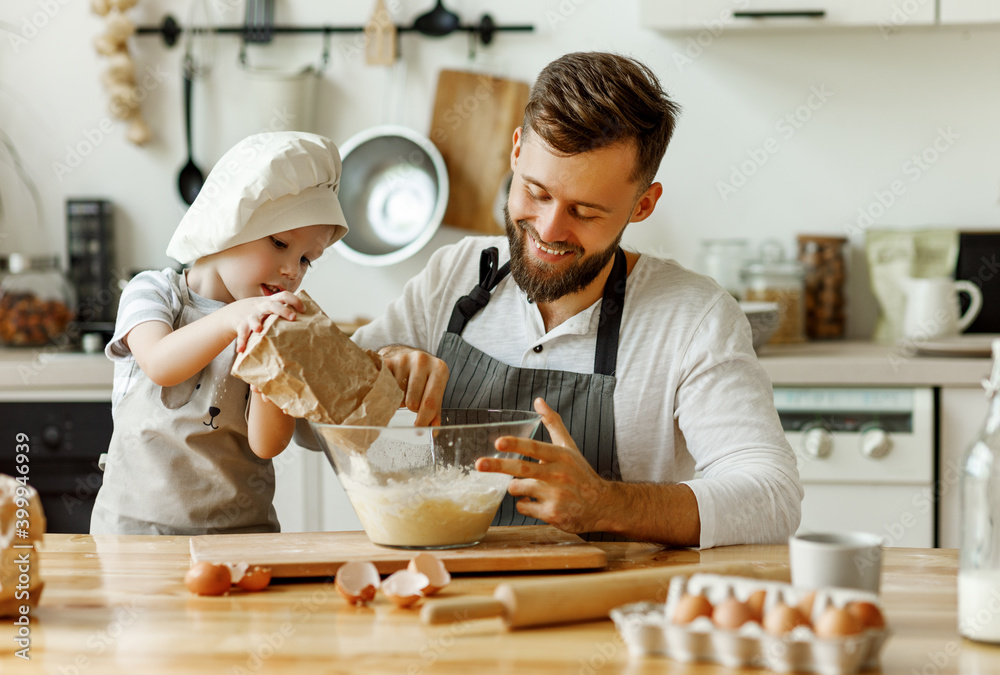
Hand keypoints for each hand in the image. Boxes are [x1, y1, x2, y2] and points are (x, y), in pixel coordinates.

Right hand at [228, 291, 302, 352]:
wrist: (232, 312)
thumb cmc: (258, 312)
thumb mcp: (269, 307)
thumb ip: (283, 311)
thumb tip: (306, 322)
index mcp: (271, 302)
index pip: (284, 296)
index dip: (294, 300)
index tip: (303, 309)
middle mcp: (261, 307)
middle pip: (273, 306)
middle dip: (282, 310)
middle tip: (292, 317)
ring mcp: (250, 315)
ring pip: (253, 319)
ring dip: (255, 324)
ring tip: (258, 329)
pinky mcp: (240, 324)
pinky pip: (241, 333)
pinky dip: (241, 341)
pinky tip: (241, 350)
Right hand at [377, 344, 448, 425]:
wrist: (404, 353)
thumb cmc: (423, 376)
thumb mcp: (434, 389)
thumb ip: (435, 410)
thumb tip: (433, 430)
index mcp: (440, 369)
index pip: (430, 403)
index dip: (424, 420)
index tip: (419, 431)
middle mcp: (422, 361)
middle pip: (413, 403)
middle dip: (412, 408)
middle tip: (412, 400)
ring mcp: (403, 360)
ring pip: (398, 397)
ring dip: (399, 399)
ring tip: (403, 389)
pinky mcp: (386, 361)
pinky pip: (385, 389)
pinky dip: (388, 392)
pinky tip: (392, 385)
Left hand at [474, 398, 611, 532]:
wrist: (602, 505)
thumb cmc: (580, 474)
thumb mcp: (569, 447)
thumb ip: (553, 423)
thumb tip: (538, 401)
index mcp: (560, 456)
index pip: (535, 448)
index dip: (516, 444)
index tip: (498, 443)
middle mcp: (558, 474)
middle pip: (523, 469)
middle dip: (499, 465)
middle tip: (479, 464)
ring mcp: (555, 495)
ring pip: (518, 488)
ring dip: (515, 487)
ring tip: (527, 485)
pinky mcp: (552, 514)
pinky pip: (523, 507)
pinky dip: (523, 503)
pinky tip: (534, 501)